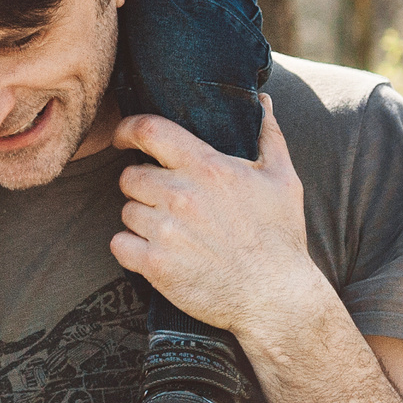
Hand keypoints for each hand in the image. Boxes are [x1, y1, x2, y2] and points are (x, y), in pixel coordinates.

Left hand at [112, 97, 328, 346]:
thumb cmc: (281, 238)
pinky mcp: (155, 265)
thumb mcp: (283, 180)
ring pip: (126, 211)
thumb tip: (263, 102)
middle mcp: (181, 195)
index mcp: (208, 168)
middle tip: (167, 202)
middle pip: (130, 176)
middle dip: (143, 186)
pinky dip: (131, 249)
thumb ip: (269, 136)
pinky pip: (119, 244)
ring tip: (173, 233)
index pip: (149, 130)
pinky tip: (157, 254)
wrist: (277, 300)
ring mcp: (166, 231)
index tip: (124, 137)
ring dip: (142, 220)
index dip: (128, 129)